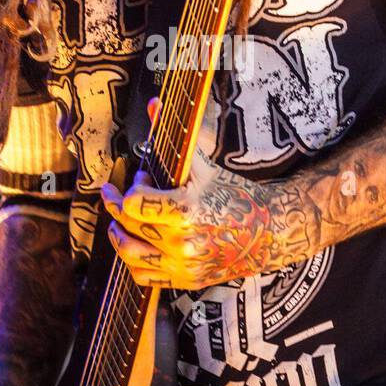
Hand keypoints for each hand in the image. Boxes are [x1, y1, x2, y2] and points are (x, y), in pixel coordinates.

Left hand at [100, 98, 285, 289]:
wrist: (268, 232)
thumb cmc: (236, 196)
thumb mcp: (204, 166)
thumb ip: (173, 139)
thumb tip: (153, 105)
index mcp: (186, 211)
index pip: (134, 204)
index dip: (131, 189)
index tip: (140, 179)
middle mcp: (182, 243)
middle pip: (128, 226)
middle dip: (118, 205)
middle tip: (119, 194)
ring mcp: (183, 266)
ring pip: (129, 255)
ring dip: (118, 235)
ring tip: (118, 222)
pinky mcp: (186, 280)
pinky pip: (144, 277)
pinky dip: (133, 261)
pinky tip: (137, 245)